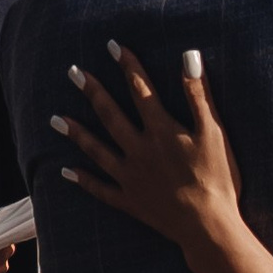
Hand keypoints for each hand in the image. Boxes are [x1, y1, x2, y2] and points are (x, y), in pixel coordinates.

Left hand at [55, 45, 240, 250]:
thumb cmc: (217, 179)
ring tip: (55, 119)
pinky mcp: (130, 201)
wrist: (206, 226)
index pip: (140, 90)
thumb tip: (189, 56)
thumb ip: (199, 95)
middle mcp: (138, 149)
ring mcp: (130, 177)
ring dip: (76, 133)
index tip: (112, 46)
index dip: (128, 66)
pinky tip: (67, 172)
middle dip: (91, 91)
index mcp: (160, 130)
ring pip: (97, 150)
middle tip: (72, 73)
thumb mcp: (214, 133)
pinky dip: (84, 180)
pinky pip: (101, 189)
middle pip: (110, 115)